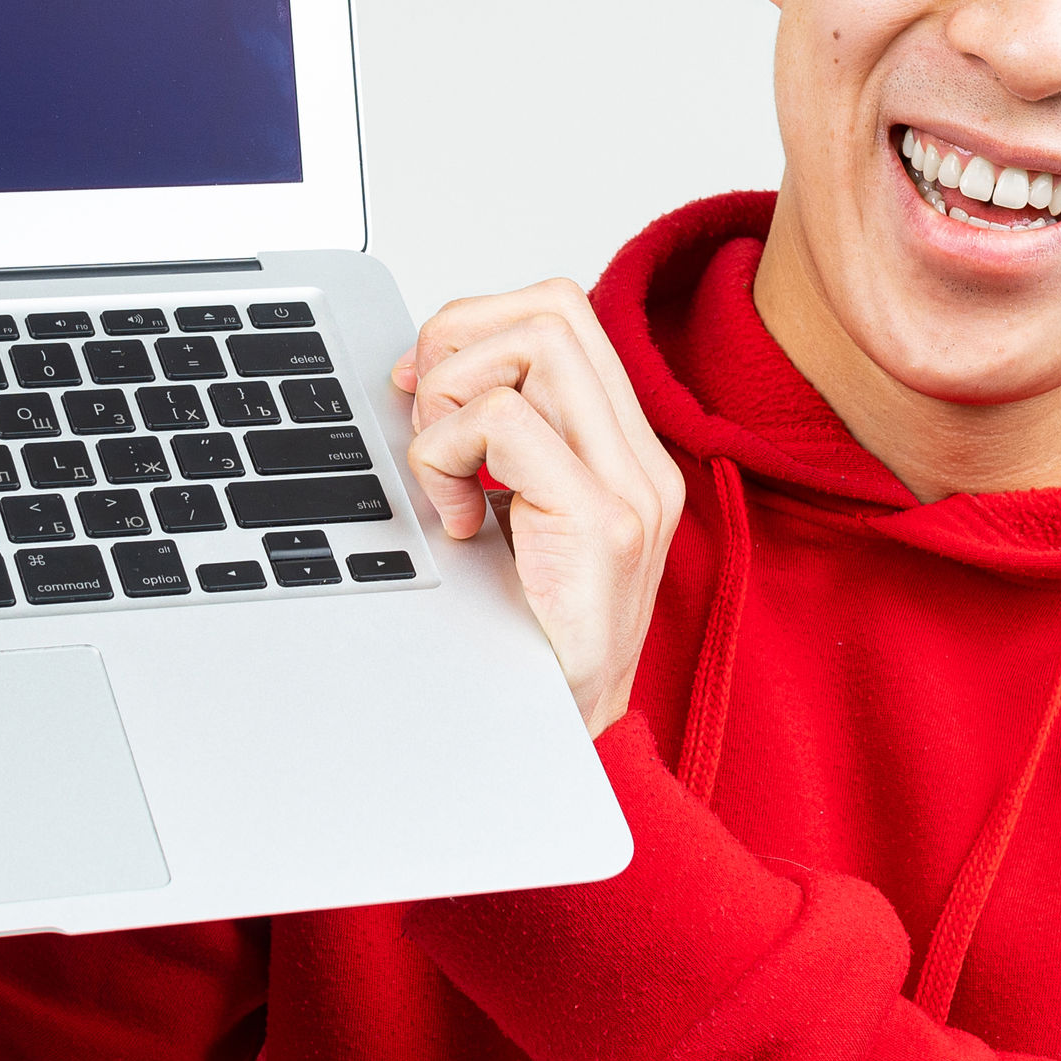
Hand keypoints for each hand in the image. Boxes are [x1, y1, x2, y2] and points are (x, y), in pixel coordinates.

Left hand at [394, 278, 683, 734]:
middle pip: (553, 305)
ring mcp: (632, 490)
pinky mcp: (603, 527)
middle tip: (423, 416)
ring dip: (455, 393)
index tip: (422, 384)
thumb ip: (497, 452)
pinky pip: (503, 423)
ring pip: (536, 342)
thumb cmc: (528, 651)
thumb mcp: (513, 526)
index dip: (474, 322)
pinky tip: (456, 524)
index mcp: (624, 452)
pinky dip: (448, 458)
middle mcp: (642, 460)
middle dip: (459, 337)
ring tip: (444, 473)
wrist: (563, 756)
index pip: (562, 313)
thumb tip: (417, 378)